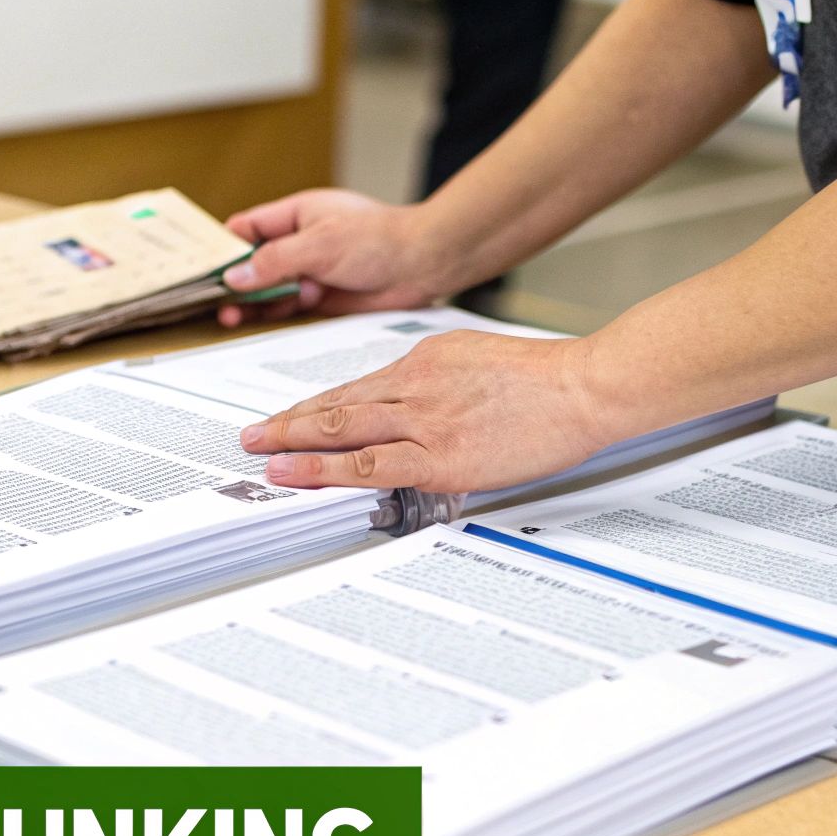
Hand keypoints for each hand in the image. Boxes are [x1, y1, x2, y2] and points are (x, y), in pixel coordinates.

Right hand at [217, 190, 454, 327]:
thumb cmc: (379, 239)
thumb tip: (234, 276)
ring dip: (250, 303)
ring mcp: (310, 271)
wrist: (424, 264)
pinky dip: (272, 316)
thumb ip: (274, 261)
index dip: (223, 247)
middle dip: (233, 281)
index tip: (201, 267)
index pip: (247, 228)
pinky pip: (288, 308)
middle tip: (213, 301)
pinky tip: (256, 324)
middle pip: (253, 263)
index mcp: (296, 215)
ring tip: (230, 318)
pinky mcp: (322, 297)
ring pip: (268, 289)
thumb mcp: (319, 244)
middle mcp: (300, 242)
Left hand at [239, 330, 614, 492]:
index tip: (291, 417)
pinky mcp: (439, 455)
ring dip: (291, 442)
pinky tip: (294, 473)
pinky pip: (368, 464)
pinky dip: (323, 470)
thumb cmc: (548, 381)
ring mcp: (424, 420)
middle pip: (337, 403)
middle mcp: (415, 384)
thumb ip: (444, 384)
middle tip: (252, 433)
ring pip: (341, 428)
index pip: (357, 386)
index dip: (317, 406)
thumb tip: (423, 410)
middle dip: (288, 421)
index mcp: (426, 361)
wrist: (584, 386)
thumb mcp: (480, 363)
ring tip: (258, 452)